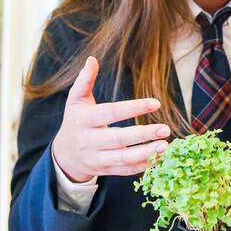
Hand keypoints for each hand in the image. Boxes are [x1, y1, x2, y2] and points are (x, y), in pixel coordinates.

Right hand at [51, 56, 168, 182]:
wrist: (64, 156)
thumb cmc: (75, 122)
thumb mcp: (75, 100)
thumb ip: (85, 81)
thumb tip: (91, 60)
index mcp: (83, 120)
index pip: (110, 113)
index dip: (133, 108)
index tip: (156, 103)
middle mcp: (89, 141)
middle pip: (118, 139)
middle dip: (143, 134)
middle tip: (165, 129)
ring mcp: (97, 159)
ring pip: (123, 159)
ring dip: (146, 153)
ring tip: (165, 145)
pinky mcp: (105, 171)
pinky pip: (125, 171)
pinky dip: (143, 166)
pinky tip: (159, 157)